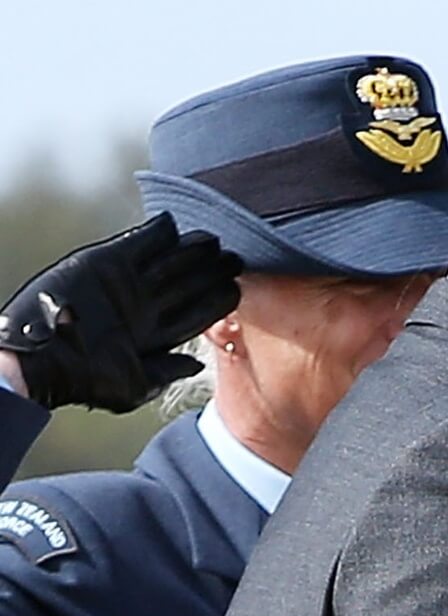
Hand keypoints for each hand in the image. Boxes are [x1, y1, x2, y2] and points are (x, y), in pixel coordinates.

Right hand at [0, 212, 242, 411]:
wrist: (39, 360)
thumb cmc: (84, 380)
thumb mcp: (133, 385)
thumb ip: (166, 372)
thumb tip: (197, 364)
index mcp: (159, 332)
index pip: (201, 311)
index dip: (220, 298)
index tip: (237, 288)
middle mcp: (148, 305)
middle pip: (191, 281)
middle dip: (213, 270)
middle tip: (234, 257)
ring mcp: (129, 283)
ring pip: (171, 260)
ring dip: (192, 249)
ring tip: (211, 241)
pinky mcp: (105, 263)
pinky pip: (138, 243)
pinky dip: (156, 233)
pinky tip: (174, 226)